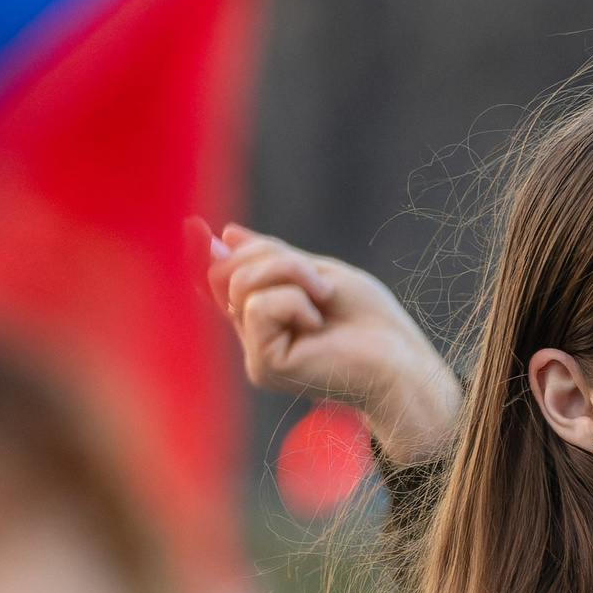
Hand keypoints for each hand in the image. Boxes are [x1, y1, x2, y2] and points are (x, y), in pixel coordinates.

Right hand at [189, 220, 461, 465]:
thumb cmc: (370, 322)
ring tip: (324, 301)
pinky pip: (259, 307)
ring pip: (242, 285)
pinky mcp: (264, 367)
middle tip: (320, 283)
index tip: (191, 226)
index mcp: (263, 316)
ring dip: (293, 275)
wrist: (401, 360)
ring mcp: (256, 354)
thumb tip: (222, 236)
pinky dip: (295, 301)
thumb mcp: (318, 274)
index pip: (221, 281)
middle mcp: (252, 336)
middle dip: (275, 258)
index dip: (201, 254)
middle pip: (228, 272)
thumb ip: (271, 259)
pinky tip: (317, 324)